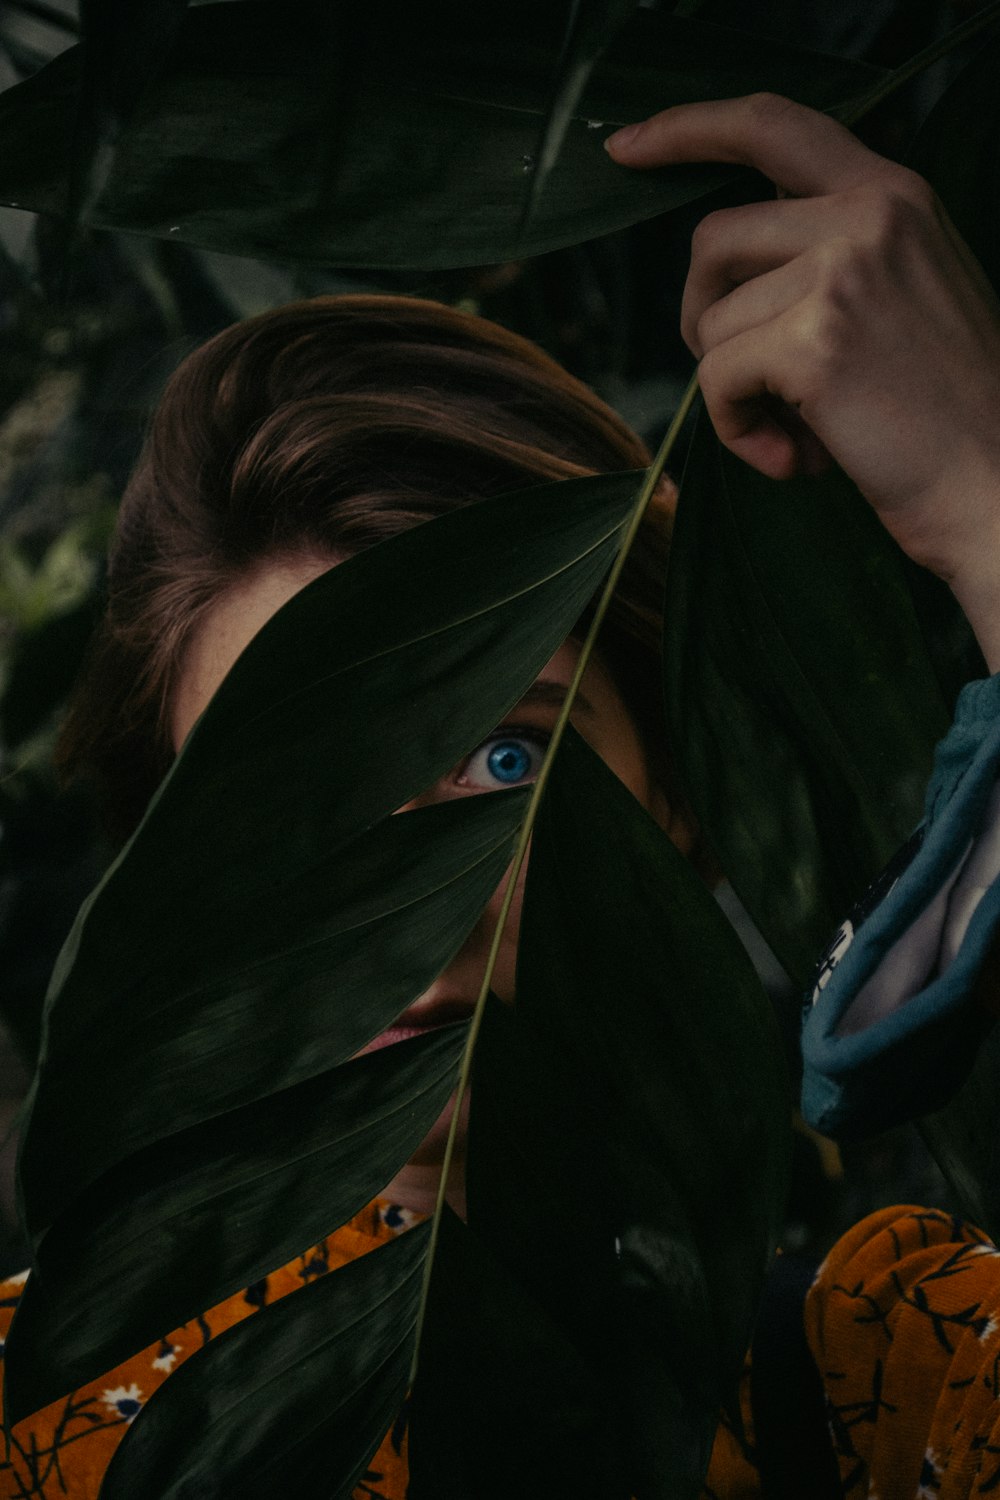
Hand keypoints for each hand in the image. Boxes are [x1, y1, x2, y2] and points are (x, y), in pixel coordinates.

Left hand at [606, 94, 999, 669]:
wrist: (993, 485)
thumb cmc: (939, 411)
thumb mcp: (901, 294)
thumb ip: (829, 252)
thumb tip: (721, 259)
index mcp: (891, 193)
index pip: (773, 124)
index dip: (689, 128)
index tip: (627, 146)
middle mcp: (869, 214)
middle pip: (712, 239)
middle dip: (706, 318)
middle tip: (751, 380)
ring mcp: (842, 270)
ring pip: (711, 320)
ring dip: (734, 389)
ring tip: (797, 429)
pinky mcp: (814, 339)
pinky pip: (714, 379)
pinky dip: (735, 430)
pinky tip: (789, 458)